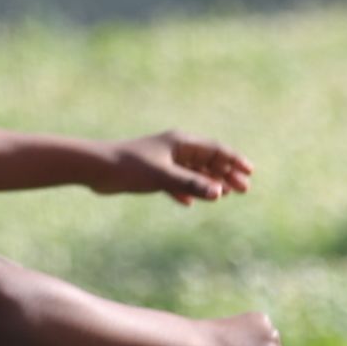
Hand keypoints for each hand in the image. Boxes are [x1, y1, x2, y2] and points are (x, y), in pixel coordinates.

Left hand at [99, 130, 254, 203]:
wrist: (96, 168)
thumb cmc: (130, 167)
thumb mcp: (163, 176)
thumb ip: (191, 184)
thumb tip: (219, 193)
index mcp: (180, 142)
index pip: (215, 149)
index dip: (233, 160)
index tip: (250, 172)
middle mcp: (174, 149)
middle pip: (207, 160)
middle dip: (226, 174)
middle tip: (244, 189)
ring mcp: (163, 161)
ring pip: (192, 172)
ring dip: (209, 183)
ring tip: (225, 196)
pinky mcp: (151, 173)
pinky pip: (174, 182)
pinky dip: (185, 190)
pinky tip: (188, 203)